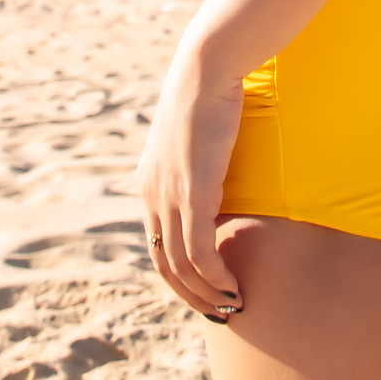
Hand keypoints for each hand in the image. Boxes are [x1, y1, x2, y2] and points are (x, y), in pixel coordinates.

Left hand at [135, 34, 244, 318]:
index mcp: (148, 184)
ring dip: (207, 293)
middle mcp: (152, 195)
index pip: (157, 246)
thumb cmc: (210, 94)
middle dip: (192, 295)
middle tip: (220, 311)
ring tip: (232, 305)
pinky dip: (215, 276)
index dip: (180, 276)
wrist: (207, 68)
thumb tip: (215, 177)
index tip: (205, 291)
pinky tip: (232, 286)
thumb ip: (197, 163)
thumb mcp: (195, 137)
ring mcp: (170, 195)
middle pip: (165, 265)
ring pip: (183, 265)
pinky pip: (200, 250)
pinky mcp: (193, 191)